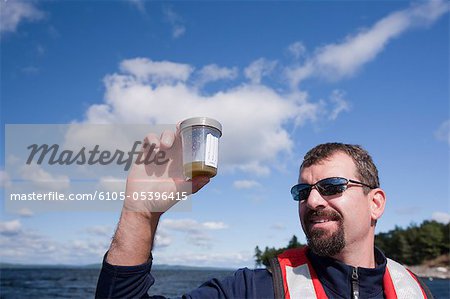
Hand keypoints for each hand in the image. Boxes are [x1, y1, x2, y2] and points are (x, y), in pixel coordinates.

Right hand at [106, 125, 210, 265]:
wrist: (142, 204)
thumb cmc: (163, 200)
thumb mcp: (180, 192)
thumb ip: (193, 185)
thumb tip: (208, 178)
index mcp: (182, 161)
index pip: (189, 143)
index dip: (192, 133)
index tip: (194, 128)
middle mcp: (172, 156)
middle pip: (177, 134)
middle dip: (179, 128)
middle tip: (179, 130)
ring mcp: (158, 154)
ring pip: (164, 134)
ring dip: (166, 135)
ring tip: (164, 146)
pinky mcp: (145, 154)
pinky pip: (149, 139)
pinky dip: (152, 139)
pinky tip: (154, 148)